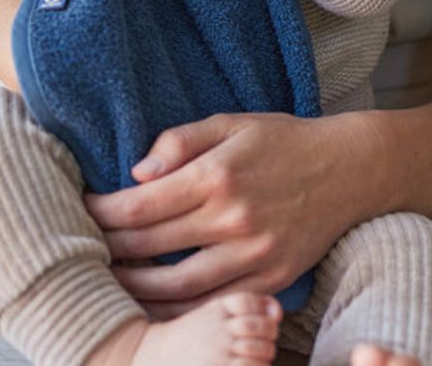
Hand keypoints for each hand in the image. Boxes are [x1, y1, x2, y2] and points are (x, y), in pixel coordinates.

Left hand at [83, 112, 366, 316]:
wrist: (349, 169)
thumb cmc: (282, 140)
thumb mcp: (231, 122)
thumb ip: (181, 141)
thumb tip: (137, 173)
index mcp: (217, 176)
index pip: (140, 205)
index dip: (102, 212)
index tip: (82, 210)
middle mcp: (233, 219)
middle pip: (150, 247)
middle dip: (109, 249)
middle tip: (84, 247)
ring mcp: (253, 256)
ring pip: (176, 288)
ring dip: (135, 287)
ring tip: (110, 280)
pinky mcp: (271, 280)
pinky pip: (214, 304)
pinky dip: (179, 310)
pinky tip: (156, 302)